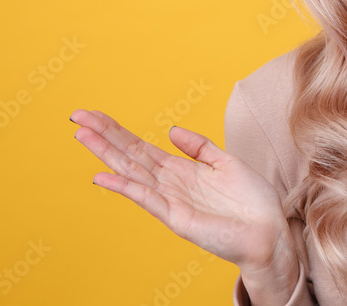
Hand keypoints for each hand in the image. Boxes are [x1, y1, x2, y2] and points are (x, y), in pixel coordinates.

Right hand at [71, 109, 298, 279]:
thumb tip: (170, 129)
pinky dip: (125, 187)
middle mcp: (169, 185)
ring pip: (131, 172)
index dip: (117, 130)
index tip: (93, 114)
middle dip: (104, 136)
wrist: (270, 233)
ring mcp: (170, 201)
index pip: (140, 147)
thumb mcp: (226, 163)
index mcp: (180, 171)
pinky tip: (103, 176)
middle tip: (77, 116)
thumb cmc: (252, 202)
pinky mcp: (177, 218)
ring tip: (82, 135)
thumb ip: (199, 147)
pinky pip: (147, 199)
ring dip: (106, 154)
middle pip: (129, 155)